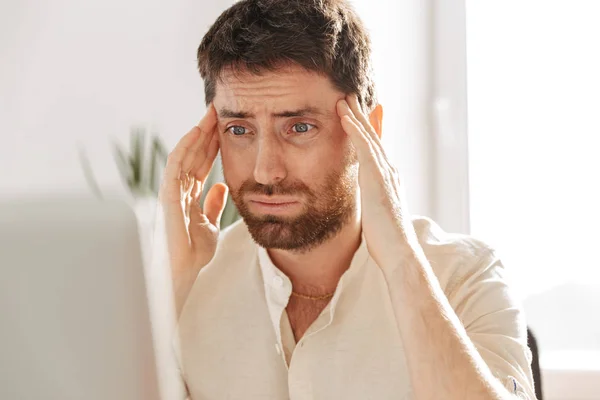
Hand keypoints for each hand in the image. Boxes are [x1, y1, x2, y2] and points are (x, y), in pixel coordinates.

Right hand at [158, 104, 227, 313]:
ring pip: (183, 154)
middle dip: (206, 133)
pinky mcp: (167, 197)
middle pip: (192, 154)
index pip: (200, 163)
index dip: (212, 144)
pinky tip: (196, 132)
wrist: (181, 275)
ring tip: (211, 114)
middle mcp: (178, 189)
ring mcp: (171, 192)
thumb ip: (213, 204)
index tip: (226, 126)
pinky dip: (184, 147)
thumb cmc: (191, 254)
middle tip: (219, 110)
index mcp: (188, 195)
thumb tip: (221, 186)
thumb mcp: (209, 224)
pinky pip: (175, 166)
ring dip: (196, 133)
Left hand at [336, 95, 418, 268]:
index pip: (376, 150)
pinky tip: (345, 117)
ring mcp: (385, 173)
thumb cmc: (387, 240)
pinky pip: (364, 148)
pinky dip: (355, 131)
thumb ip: (372, 204)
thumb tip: (368, 204)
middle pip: (374, 137)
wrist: (399, 251)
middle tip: (350, 97)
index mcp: (388, 180)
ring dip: (356, 116)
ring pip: (369, 137)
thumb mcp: (376, 216)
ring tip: (343, 99)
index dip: (369, 131)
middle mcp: (389, 172)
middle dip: (362, 116)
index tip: (359, 116)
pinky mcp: (377, 178)